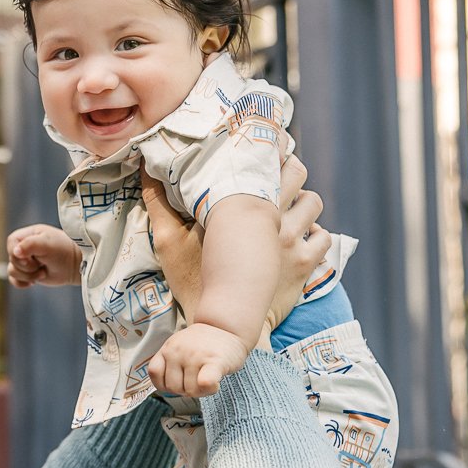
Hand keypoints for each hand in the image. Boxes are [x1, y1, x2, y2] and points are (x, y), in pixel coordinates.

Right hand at [6, 224, 81, 287]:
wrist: (76, 265)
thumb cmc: (63, 250)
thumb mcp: (47, 244)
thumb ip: (30, 244)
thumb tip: (15, 252)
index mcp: (27, 235)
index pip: (11, 242)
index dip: (18, 253)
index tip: (31, 258)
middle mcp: (24, 247)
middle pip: (12, 259)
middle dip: (27, 266)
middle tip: (42, 264)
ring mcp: (25, 261)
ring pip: (12, 271)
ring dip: (28, 276)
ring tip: (43, 272)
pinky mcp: (27, 274)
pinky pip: (14, 280)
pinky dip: (22, 283)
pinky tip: (34, 282)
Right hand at [142, 157, 329, 328]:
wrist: (225, 328)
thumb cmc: (194, 284)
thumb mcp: (168, 242)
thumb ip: (158, 203)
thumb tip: (145, 169)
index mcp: (242, 209)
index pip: (264, 163)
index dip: (268, 146)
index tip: (266, 138)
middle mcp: (274, 220)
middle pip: (296, 173)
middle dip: (289, 167)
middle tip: (279, 169)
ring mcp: (293, 243)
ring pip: (313, 203)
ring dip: (303, 200)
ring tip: (291, 203)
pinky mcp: (305, 265)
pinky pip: (323, 237)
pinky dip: (314, 232)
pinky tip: (301, 234)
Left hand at [148, 324, 248, 397]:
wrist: (226, 327)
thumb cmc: (203, 344)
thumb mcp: (179, 347)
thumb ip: (170, 364)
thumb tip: (167, 389)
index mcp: (167, 348)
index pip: (154, 373)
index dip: (165, 384)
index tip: (178, 381)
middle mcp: (178, 351)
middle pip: (173, 387)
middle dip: (186, 390)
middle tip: (197, 379)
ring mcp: (195, 356)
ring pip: (190, 390)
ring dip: (201, 391)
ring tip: (208, 378)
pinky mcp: (214, 362)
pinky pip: (205, 383)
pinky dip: (208, 389)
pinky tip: (215, 384)